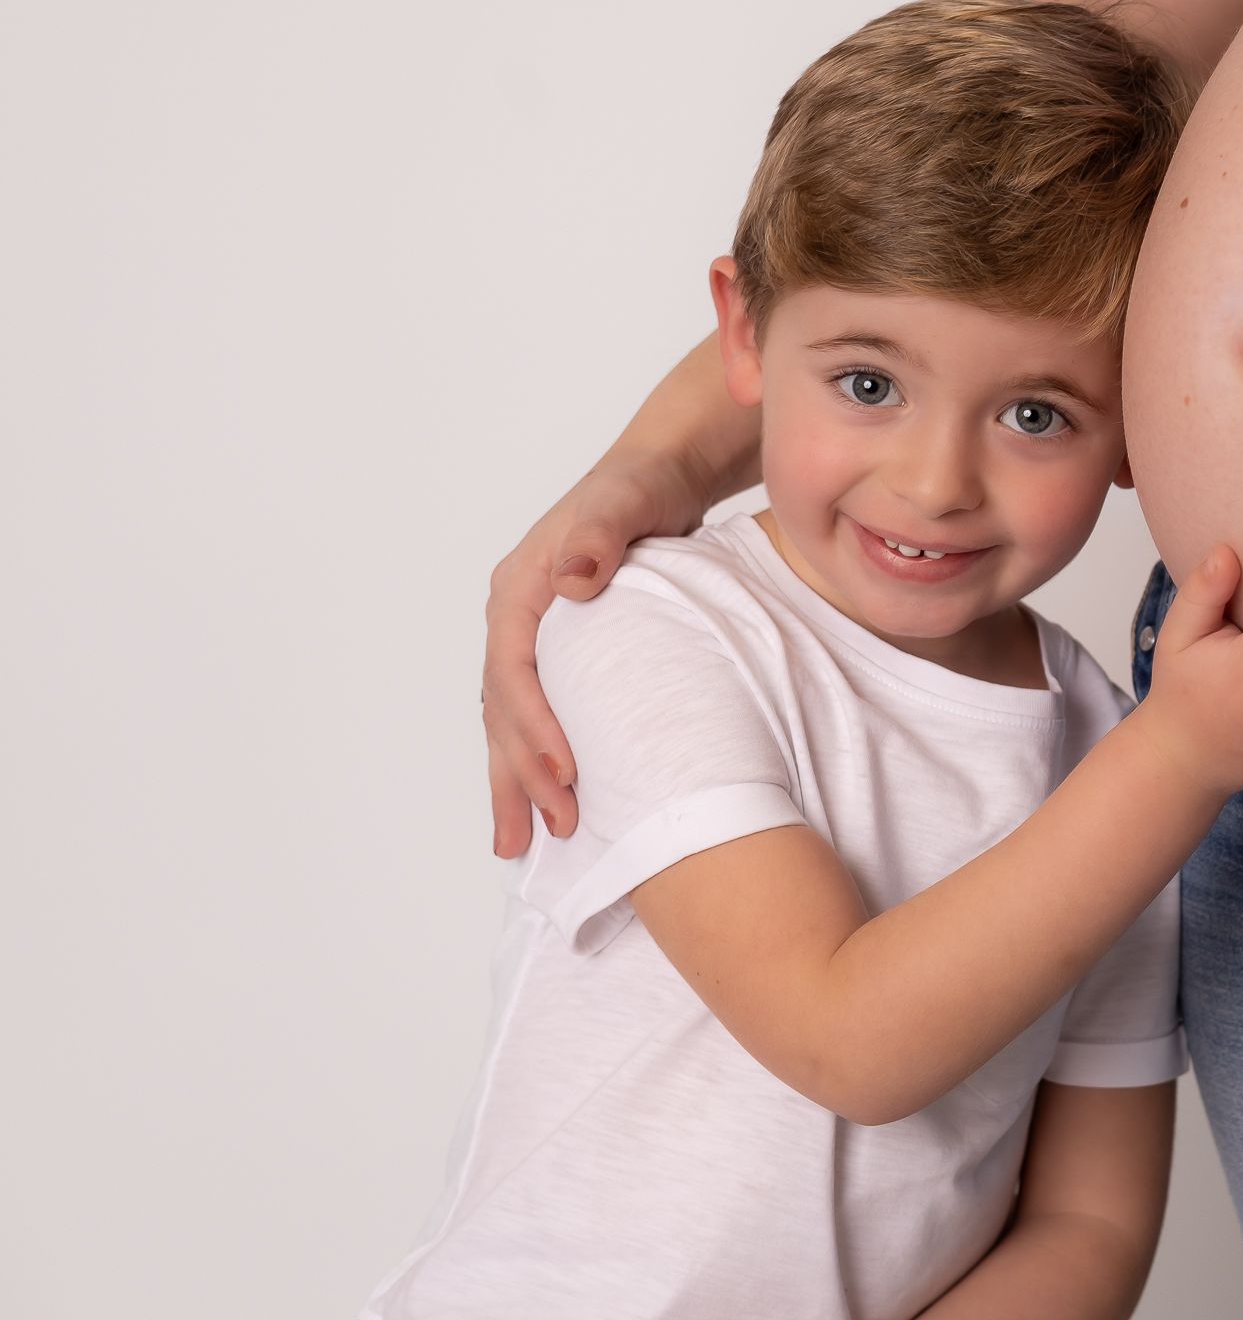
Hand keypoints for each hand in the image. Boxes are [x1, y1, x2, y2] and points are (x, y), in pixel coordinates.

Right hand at [484, 449, 708, 856]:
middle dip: (522, 773)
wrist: (660, 474)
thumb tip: (573, 576)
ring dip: (517, 782)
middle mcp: (515, 617)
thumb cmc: (644, 486)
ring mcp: (534, 639)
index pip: (515, 670)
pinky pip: (539, 717)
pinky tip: (548, 805)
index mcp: (519, 587)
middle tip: (555, 829)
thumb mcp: (626, 501)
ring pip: (511, 723)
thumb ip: (601, 534)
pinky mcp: (561, 655)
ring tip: (523, 845)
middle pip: (505, 709)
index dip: (536, 726)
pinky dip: (536, 763)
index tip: (567, 773)